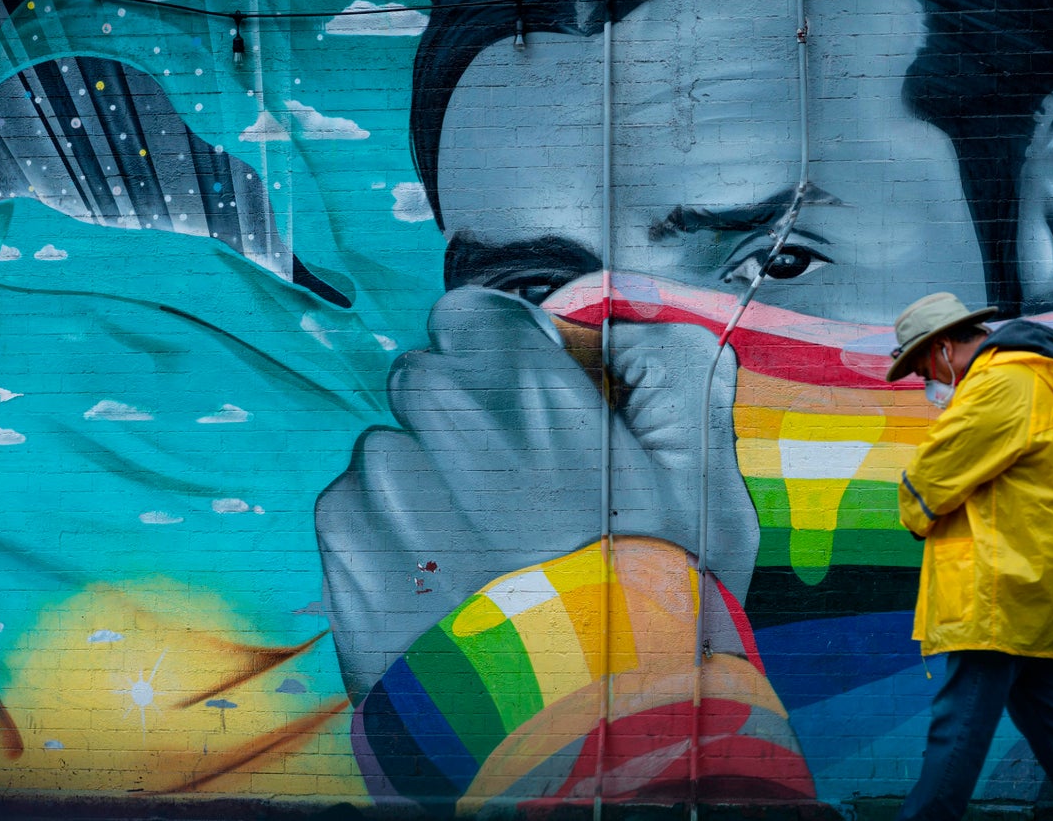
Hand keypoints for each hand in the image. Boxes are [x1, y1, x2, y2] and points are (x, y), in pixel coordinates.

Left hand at [315, 287, 758, 701]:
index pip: (475, 313)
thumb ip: (675, 373)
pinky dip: (386, 530)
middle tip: (512, 482)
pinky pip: (349, 507)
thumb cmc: (651, 609)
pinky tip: (442, 580)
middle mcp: (448, 428)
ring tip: (482, 549)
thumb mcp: (705, 483)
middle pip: (426, 373)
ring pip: (388, 443)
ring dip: (424, 475)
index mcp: (535, 397)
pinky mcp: (347, 553)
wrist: (579, 739)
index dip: (502, 351)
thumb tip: (632, 326)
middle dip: (463, 412)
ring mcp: (388, 492)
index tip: (525, 395)